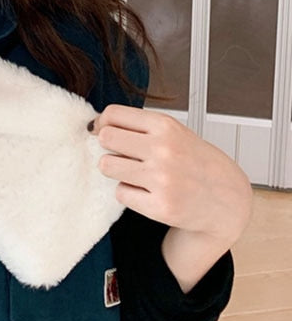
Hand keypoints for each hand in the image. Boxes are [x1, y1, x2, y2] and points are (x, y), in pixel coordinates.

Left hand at [93, 104, 252, 291]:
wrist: (227, 198)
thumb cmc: (194, 161)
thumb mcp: (172, 132)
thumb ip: (137, 126)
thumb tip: (94, 126)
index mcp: (166, 126)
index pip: (113, 114)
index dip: (101, 122)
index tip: (101, 130)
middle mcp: (165, 150)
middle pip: (105, 138)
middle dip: (106, 146)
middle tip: (120, 154)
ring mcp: (163, 179)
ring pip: (106, 165)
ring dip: (115, 170)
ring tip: (134, 173)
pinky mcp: (160, 206)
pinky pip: (120, 193)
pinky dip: (129, 193)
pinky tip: (147, 192)